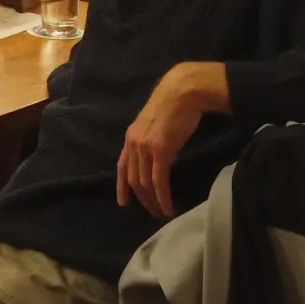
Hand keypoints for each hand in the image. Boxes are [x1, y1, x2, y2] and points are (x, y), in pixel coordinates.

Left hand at [117, 63, 225, 218]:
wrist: (182, 91)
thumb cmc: (174, 104)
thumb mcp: (155, 124)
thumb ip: (152, 139)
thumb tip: (159, 155)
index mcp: (131, 137)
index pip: (122, 166)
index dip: (121, 186)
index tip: (123, 202)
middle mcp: (133, 144)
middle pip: (134, 178)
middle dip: (142, 198)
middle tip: (153, 211)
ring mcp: (145, 148)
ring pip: (145, 183)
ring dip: (153, 201)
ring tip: (162, 212)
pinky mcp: (160, 151)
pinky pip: (158, 180)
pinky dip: (162, 196)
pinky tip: (168, 206)